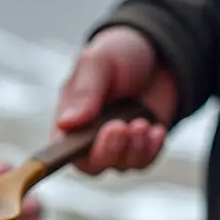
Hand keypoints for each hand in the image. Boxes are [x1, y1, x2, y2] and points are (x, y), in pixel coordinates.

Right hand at [53, 26, 177, 173]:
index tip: (89, 139)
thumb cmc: (118, 54)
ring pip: (120, 166)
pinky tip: (156, 129)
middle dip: (108, 151)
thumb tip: (66, 124)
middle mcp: (89, 138)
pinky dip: (151, 150)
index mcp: (69, 120)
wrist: (158, 53)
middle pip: (92, 166)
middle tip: (120, 126)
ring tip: (141, 123)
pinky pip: (144, 162)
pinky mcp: (141, 147)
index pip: (61, 150)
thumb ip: (85, 92)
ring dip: (133, 149)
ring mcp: (117, 145)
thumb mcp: (98, 62)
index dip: (69, 154)